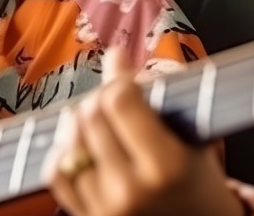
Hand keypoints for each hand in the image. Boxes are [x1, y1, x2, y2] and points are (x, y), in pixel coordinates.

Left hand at [43, 48, 245, 215]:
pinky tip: (82, 143)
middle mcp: (131, 189)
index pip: (120, 100)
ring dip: (80, 120)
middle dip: (101, 97)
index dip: (119, 78)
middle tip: (115, 97)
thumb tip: (115, 54)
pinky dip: (63, 150)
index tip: (125, 74)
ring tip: (100, 118)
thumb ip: (155, 93)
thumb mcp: (191, 136)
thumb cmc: (197, 179)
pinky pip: (56, 171)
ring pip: (69, 140)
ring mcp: (105, 208)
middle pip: (91, 116)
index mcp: (166, 166)